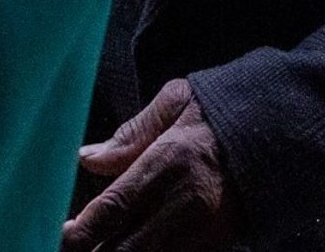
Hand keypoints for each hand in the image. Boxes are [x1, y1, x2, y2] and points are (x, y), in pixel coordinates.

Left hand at [61, 80, 240, 251]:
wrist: (276, 134)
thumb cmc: (216, 113)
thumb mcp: (173, 104)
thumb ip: (129, 135)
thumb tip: (87, 157)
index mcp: (168, 164)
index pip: (117, 206)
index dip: (86, 228)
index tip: (64, 236)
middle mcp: (186, 204)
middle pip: (132, 245)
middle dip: (99, 251)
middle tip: (72, 249)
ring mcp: (206, 230)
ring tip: (97, 250)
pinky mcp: (220, 242)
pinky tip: (131, 247)